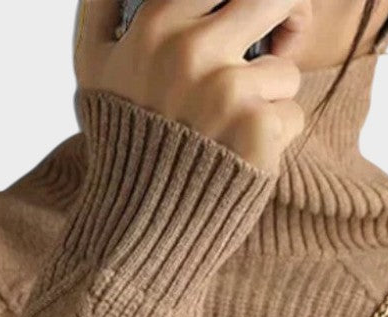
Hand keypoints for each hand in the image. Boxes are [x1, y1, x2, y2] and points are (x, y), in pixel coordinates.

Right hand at [73, 0, 311, 174]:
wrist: (138, 224)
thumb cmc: (122, 142)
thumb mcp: (94, 67)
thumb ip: (102, 8)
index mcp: (157, 22)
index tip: (258, 16)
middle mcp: (193, 50)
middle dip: (293, 15)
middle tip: (286, 43)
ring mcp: (227, 90)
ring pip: (286, 72)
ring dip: (271, 100)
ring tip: (234, 129)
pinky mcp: (257, 129)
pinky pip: (292, 114)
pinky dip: (275, 138)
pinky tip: (240, 155)